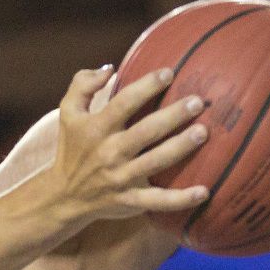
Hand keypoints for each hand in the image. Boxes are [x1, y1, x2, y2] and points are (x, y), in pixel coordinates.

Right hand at [48, 66, 209, 222]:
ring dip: (181, 147)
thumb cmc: (73, 147)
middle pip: (146, 131)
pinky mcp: (130, 201)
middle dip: (173, 116)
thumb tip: (111, 69)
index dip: (146, 86)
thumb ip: (83, 84)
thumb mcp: (68, 112)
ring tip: (203, 132)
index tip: (169, 73)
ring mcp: (121, 178)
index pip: (124, 102)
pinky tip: (205, 192)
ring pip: (156, 161)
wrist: (65, 195)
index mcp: (96, 127)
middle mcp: (110, 152)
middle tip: (197, 102)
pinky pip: (158, 201)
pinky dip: (181, 199)